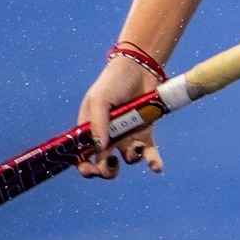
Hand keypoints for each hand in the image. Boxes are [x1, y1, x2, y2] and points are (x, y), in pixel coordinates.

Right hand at [76, 55, 163, 178]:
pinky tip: (156, 167)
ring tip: (137, 146)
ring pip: (128, 159)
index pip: (83, 155)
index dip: (84, 167)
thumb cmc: (113, 82)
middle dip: (106, 171)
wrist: (139, 68)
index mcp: (91, 130)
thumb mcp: (99, 100)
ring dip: (131, 157)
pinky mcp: (145, 132)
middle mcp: (108, 136)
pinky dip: (153, 161)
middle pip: (104, 164)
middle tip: (110, 164)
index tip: (89, 170)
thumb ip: (97, 124)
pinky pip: (149, 152)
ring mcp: (127, 135)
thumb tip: (99, 149)